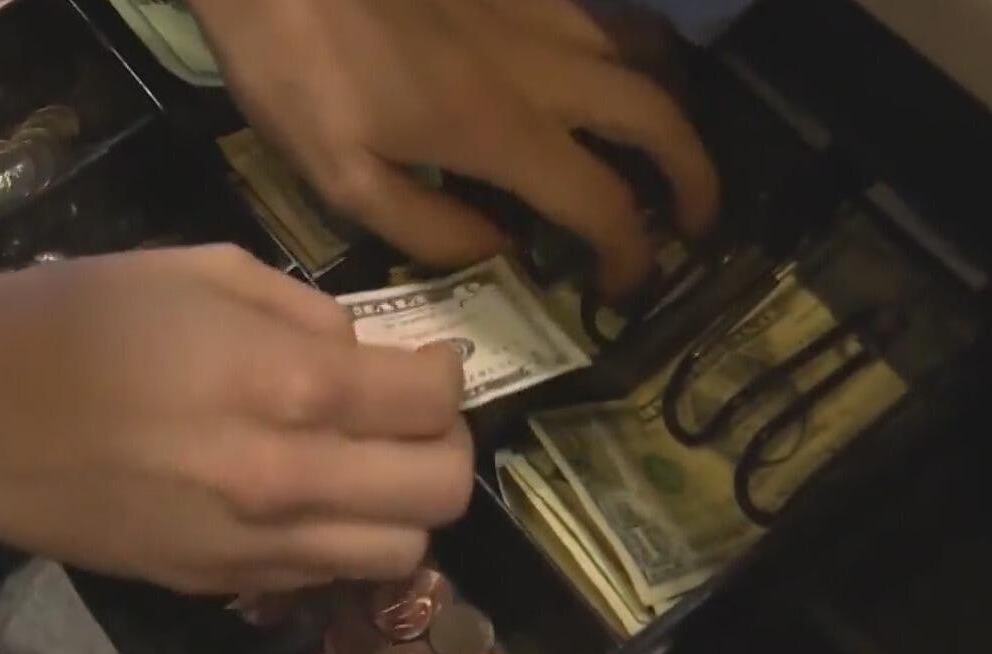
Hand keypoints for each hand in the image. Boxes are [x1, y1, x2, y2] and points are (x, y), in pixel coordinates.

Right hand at [0, 246, 472, 594]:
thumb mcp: (206, 270)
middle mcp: (289, 479)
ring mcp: (254, 546)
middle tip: (414, 416)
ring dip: (405, 503)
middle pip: (442, 491)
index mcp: (289, 385)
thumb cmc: (86, 316)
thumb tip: (361, 350)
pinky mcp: (216, 583)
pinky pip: (325, 574)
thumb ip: (307, 309)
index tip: (434, 360)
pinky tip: (306, 496)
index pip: (433, 401)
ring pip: (400, 551)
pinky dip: (342, 537)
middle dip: (450, 445)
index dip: (450, 374)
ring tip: (368, 463)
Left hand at [192, 0, 718, 296]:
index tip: (625, 288)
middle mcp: (543, 70)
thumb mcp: (342, 178)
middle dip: (694, 181)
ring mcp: (538, 14)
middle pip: (656, 121)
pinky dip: (630, 61)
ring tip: (666, 154)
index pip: (601, 204)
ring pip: (644, 57)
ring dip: (672, 113)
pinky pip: (602, 23)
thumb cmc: (297, 70)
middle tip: (694, 224)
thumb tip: (502, 253)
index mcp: (501, 132)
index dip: (629, 255)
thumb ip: (430, 228)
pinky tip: (606, 81)